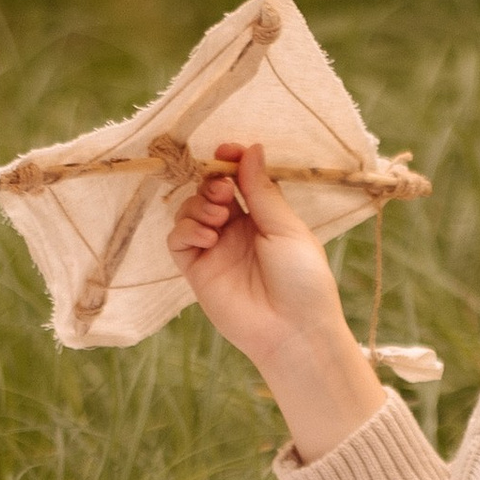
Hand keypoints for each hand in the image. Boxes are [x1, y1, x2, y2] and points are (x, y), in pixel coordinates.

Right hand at [168, 140, 383, 459]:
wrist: (293, 330)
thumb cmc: (302, 279)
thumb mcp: (286, 228)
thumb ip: (262, 190)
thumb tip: (252, 149)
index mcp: (264, 216)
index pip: (239, 178)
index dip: (230, 160)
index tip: (227, 150)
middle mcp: (237, 230)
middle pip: (209, 189)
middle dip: (211, 182)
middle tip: (222, 191)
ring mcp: (215, 250)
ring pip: (189, 211)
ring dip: (198, 205)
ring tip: (218, 221)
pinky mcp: (197, 271)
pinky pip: (177, 240)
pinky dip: (186, 231)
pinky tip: (208, 239)